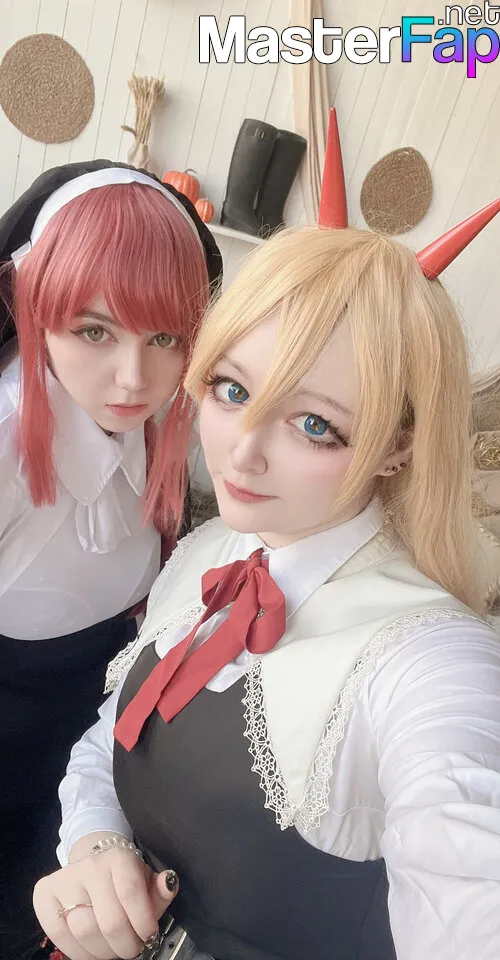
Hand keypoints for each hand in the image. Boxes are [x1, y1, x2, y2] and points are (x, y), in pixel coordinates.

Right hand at [33, 847, 177, 959]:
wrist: (92, 867)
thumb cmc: (124, 879)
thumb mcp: (146, 880)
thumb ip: (159, 889)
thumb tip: (168, 884)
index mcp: (118, 857)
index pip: (130, 892)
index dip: (142, 921)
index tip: (149, 936)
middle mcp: (90, 865)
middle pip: (109, 920)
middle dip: (126, 944)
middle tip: (132, 948)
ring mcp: (65, 879)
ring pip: (84, 931)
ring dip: (104, 951)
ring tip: (113, 949)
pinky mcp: (44, 894)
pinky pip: (60, 934)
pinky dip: (79, 952)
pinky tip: (92, 949)